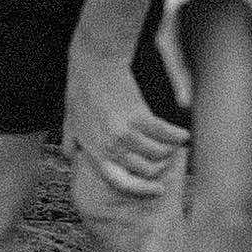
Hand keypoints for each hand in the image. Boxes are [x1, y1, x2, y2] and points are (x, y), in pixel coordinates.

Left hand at [62, 33, 183, 206]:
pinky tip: (183, 134)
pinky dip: (177, 136)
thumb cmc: (82, 89)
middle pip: (146, 169)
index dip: (142, 189)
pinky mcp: (139, 116)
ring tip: (173, 143)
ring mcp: (124, 132)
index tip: (158, 189)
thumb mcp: (69, 120)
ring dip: (170, 150)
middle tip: (167, 156)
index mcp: (94, 151)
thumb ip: (71, 141)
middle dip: (160, 165)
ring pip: (159, 153)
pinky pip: (166, 135)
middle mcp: (110, 146)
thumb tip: (68, 156)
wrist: (94, 62)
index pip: (121, 182)